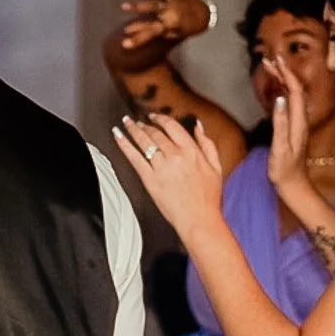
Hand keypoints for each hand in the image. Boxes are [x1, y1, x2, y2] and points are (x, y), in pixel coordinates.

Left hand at [114, 112, 225, 236]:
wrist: (199, 219)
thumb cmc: (208, 198)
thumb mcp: (216, 167)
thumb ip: (207, 144)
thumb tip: (199, 126)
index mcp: (192, 151)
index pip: (172, 127)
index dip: (160, 119)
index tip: (154, 116)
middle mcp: (175, 155)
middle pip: (156, 133)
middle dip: (144, 125)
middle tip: (136, 121)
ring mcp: (161, 167)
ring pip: (144, 142)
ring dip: (133, 130)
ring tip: (126, 123)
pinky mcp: (149, 179)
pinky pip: (134, 157)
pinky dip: (124, 145)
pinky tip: (118, 136)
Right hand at [117, 0, 210, 50]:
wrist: (202, 16)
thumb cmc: (182, 28)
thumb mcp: (167, 34)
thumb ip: (148, 32)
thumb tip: (125, 31)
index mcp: (169, 23)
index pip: (150, 32)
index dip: (137, 39)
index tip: (124, 45)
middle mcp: (169, 8)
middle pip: (151, 7)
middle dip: (137, 6)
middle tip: (122, 6)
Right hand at [263, 57, 311, 196]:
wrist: (294, 185)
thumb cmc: (284, 169)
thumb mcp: (280, 148)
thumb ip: (280, 124)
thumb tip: (278, 99)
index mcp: (299, 121)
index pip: (295, 91)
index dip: (286, 74)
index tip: (275, 60)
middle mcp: (301, 119)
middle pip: (295, 89)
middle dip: (283, 72)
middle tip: (268, 60)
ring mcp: (298, 122)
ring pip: (292, 94)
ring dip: (282, 79)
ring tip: (270, 68)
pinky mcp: (292, 126)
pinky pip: (289, 102)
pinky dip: (281, 90)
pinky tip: (274, 88)